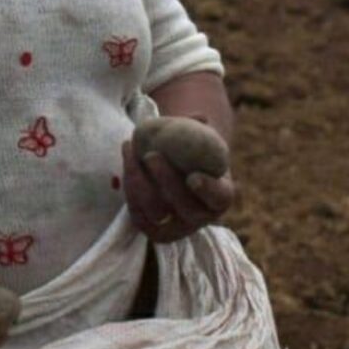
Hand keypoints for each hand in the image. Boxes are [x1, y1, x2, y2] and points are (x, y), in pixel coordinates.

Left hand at [120, 137, 240, 243]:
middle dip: (166, 181)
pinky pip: (139, 213)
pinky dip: (130, 188)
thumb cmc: (193, 151)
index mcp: (221, 196)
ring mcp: (178, 228)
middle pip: (185, 206)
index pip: (219, 198)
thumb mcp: (201, 139)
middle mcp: (202, 217)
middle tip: (151, 155)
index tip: (193, 176)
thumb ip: (199, 129)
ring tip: (130, 148)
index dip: (208, 190)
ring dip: (139, 180)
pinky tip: (128, 162)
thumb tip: (200, 117)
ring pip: (156, 210)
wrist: (178, 173)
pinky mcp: (155, 231)